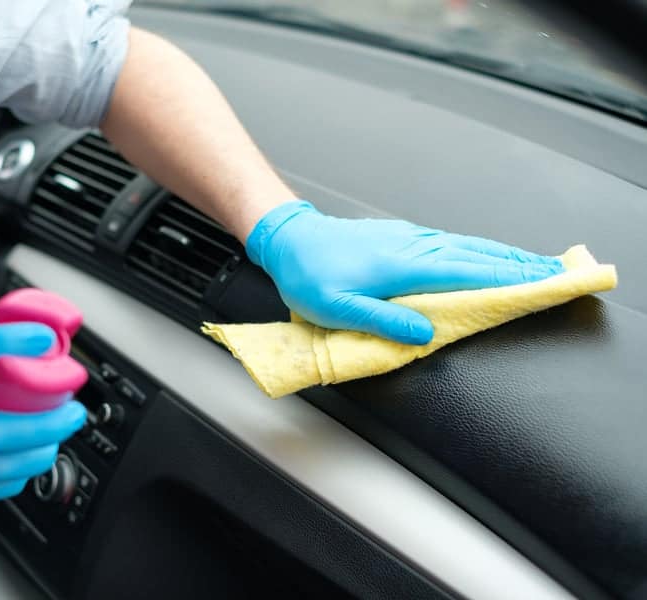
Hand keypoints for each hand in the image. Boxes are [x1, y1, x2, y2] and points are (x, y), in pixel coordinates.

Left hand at [246, 200, 563, 344]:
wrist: (291, 238)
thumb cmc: (309, 276)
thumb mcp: (336, 309)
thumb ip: (382, 321)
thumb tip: (424, 333)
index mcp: (403, 267)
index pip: (468, 274)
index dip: (509, 280)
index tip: (545, 283)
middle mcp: (414, 248)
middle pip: (478, 255)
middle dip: (520, 264)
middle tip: (559, 272)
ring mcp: (409, 239)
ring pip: (467, 246)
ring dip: (503, 255)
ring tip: (534, 265)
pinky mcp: (402, 237)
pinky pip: (451, 243)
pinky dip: (477, 249)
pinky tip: (485, 255)